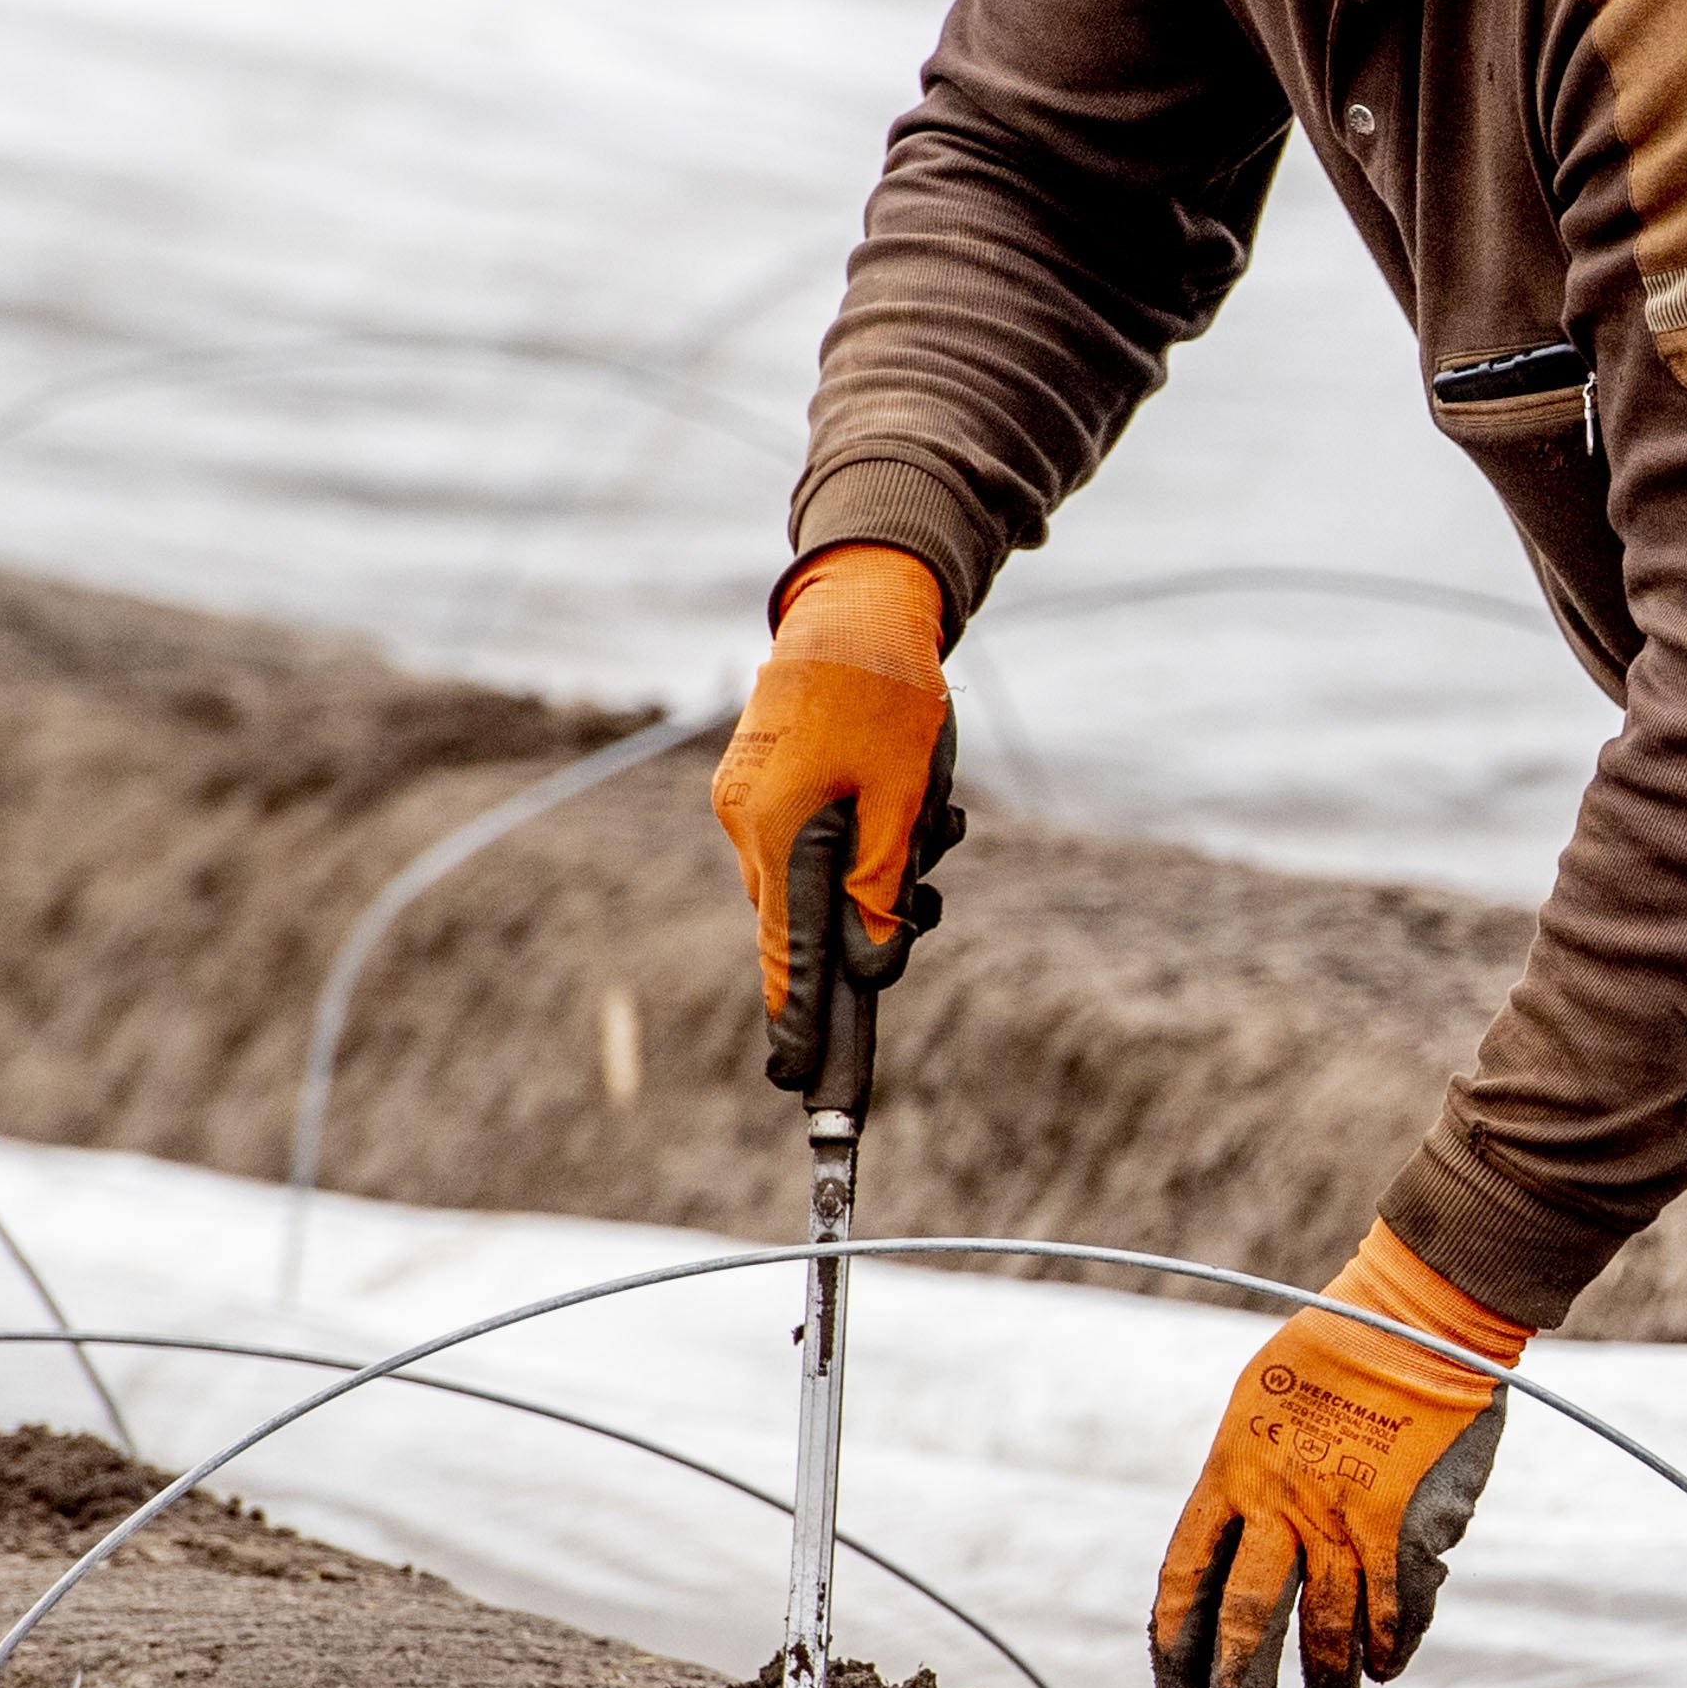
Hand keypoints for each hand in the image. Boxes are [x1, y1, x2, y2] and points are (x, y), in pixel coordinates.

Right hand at [713, 545, 957, 1026]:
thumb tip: (871, 964)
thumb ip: (883, 885)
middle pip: (804, 922)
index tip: (797, 1084)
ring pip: (814, 882)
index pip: (792, 952)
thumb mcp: (905, 797)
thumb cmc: (889, 694)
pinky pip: (809, 844)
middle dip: (871, 923)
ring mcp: (748, 804)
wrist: (857, 603)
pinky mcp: (764, 785)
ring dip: (878, 874)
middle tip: (922, 903)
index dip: (800, 1021)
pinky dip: (859, 844)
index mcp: (779, 831)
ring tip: (938, 819)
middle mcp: (749, 825)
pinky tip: (918, 805)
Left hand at [1152, 1224, 1530, 1687]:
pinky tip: (1384, 1665)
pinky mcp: (1412, 1535)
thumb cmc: (1331, 1354)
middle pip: (1247, 1629)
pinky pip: (1396, 1619)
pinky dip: (1389, 1650)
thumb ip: (1244, 1482)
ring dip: (1326, 1687)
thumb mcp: (1257, 1408)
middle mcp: (1282, 1510)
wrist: (1418, 1323)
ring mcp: (1349, 1526)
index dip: (1175, 1650)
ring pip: (1328, 1638)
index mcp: (1231, 1476)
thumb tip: (1236, 1551)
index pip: (1183, 1584)